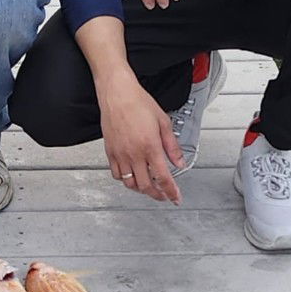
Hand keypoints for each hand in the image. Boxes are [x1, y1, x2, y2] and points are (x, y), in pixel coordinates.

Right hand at [98, 69, 182, 204]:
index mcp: (150, 146)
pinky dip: (126, 180)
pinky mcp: (110, 152)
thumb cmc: (138, 103)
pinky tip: (132, 177)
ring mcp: (120, 154)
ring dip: (141, 190)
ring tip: (149, 188)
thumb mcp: (163, 122)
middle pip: (146, 186)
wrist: (117, 94)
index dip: (171, 191)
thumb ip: (172, 146)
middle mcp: (134, 153)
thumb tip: (180, 162)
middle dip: (157, 195)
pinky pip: (117, 174)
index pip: (163, 178)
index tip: (175, 198)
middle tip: (164, 195)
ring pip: (130, 184)